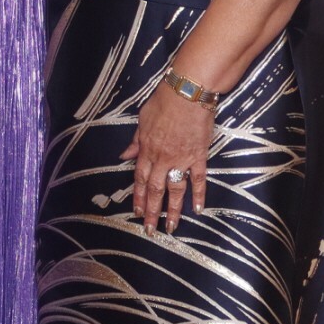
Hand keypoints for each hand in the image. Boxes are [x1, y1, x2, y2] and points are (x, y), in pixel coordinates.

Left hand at [122, 83, 213, 233]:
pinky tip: (197, 209)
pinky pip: (198, 179)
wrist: (187, 94)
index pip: (140, 179)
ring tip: (171, 227)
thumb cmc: (163, 102)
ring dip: (172, 210)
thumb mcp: (142, 120)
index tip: (137, 212)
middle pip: (155, 190)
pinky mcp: (199, 156)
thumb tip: (124, 156)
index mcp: (147, 151)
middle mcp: (162, 159)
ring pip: (175, 190)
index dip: (139, 197)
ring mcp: (181, 160)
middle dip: (152, 212)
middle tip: (150, 229)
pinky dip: (198, 195)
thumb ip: (135, 142)